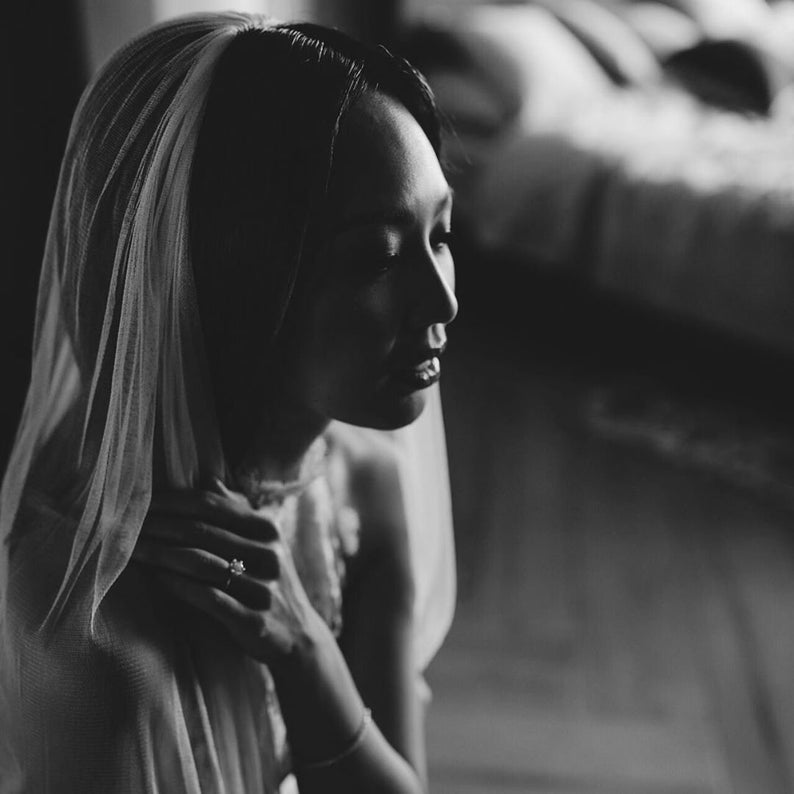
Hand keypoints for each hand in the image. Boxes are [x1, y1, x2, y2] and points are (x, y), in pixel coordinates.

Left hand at [132, 481, 326, 666]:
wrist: (298, 636)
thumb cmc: (268, 583)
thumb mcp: (262, 543)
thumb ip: (237, 511)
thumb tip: (208, 479)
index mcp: (267, 529)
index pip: (212, 506)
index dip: (172, 502)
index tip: (139, 502)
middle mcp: (268, 554)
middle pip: (201, 532)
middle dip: (158, 527)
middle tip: (125, 527)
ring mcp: (262, 587)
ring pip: (200, 563)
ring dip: (159, 556)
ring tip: (131, 552)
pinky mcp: (253, 619)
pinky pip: (207, 597)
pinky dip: (177, 586)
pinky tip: (155, 579)